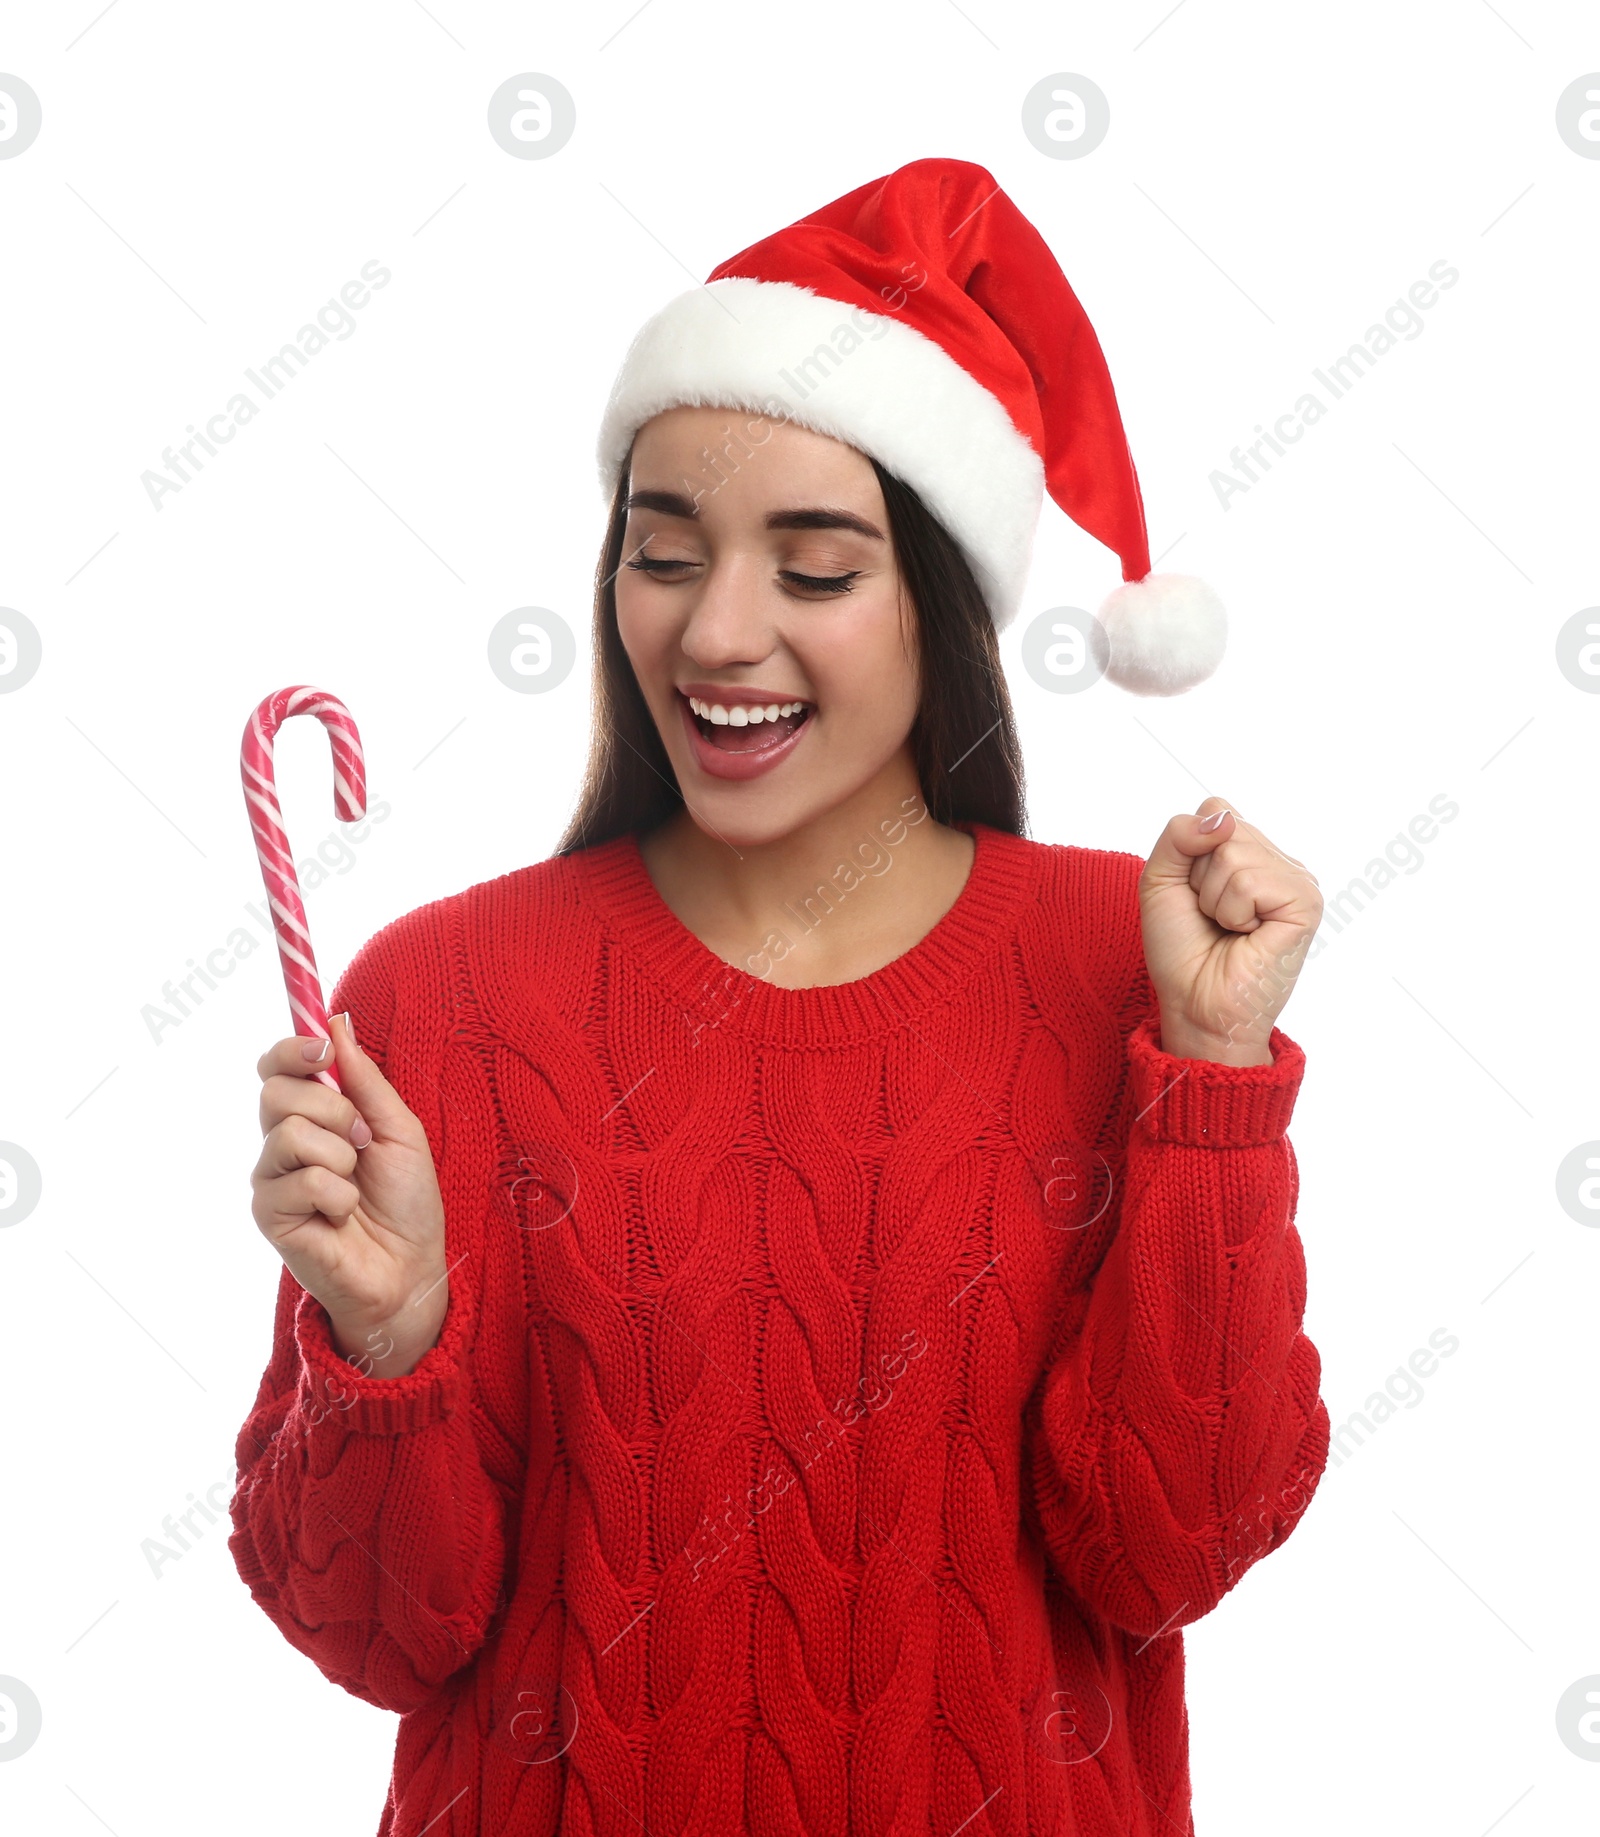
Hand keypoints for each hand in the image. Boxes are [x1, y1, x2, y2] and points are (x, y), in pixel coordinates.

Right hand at [251, 1012, 448, 1375]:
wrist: (411, 1267)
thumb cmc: (406, 1202)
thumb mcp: (398, 1128)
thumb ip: (364, 1079)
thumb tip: (335, 1020)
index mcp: (311, 1116)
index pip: (276, 1066)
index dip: (291, 1048)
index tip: (320, 1046)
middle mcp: (282, 1143)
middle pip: (275, 1091)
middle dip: (333, 1108)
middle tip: (361, 1140)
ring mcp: (271, 1179)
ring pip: (289, 1132)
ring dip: (340, 1155)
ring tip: (356, 1184)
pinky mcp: (269, 1216)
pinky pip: (299, 1180)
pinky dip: (337, 1194)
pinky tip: (342, 1215)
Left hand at [1137, 797, 1321, 1063]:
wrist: (1195, 1004)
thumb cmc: (1182, 949)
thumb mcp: (1161, 879)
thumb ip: (1179, 834)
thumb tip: (1222, 818)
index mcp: (1251, 853)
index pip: (1216, 808)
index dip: (1190, 851)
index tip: (1195, 895)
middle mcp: (1278, 862)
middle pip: (1225, 827)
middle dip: (1200, 878)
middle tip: (1214, 917)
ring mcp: (1297, 881)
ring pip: (1234, 852)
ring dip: (1215, 899)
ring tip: (1230, 929)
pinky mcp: (1305, 903)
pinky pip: (1248, 881)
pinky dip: (1232, 912)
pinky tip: (1247, 936)